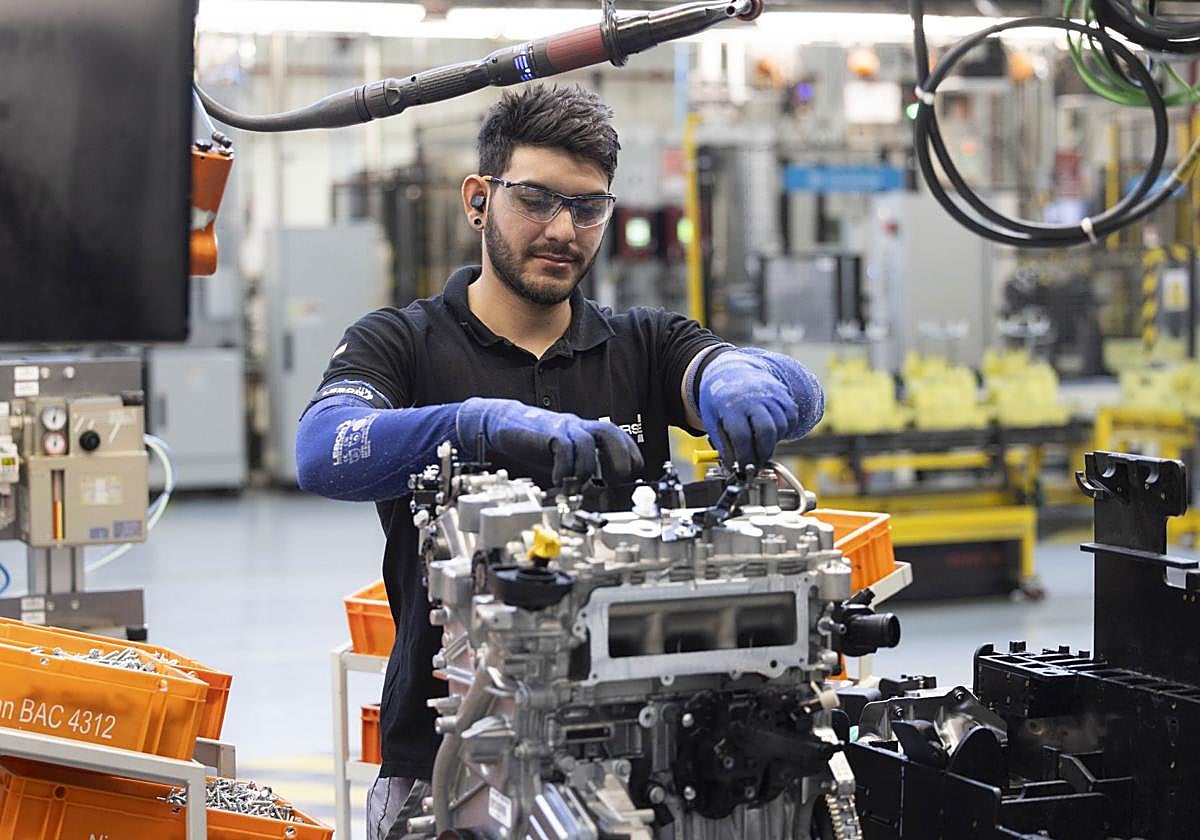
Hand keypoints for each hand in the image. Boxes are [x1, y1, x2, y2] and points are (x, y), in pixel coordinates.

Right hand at [457, 397, 643, 485]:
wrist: (504, 423)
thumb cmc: (537, 442)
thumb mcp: (566, 456)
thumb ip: (582, 467)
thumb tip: (599, 491)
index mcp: (588, 432)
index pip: (619, 439)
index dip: (630, 457)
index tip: (632, 477)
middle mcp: (579, 427)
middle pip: (610, 433)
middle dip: (621, 457)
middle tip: (618, 479)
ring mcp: (564, 428)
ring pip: (587, 442)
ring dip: (587, 468)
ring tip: (579, 485)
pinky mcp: (547, 433)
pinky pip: (563, 447)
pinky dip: (565, 467)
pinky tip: (560, 480)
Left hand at [697, 349, 822, 465]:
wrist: (732, 371)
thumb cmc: (720, 399)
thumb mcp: (713, 420)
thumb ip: (724, 444)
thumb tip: (734, 467)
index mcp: (732, 404)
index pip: (742, 436)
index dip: (744, 456)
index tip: (743, 467)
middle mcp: (754, 398)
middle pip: (766, 431)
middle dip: (763, 452)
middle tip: (756, 461)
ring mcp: (772, 395)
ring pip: (781, 427)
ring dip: (773, 442)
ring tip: (760, 443)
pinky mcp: (784, 396)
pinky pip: (791, 420)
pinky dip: (783, 431)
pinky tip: (770, 431)